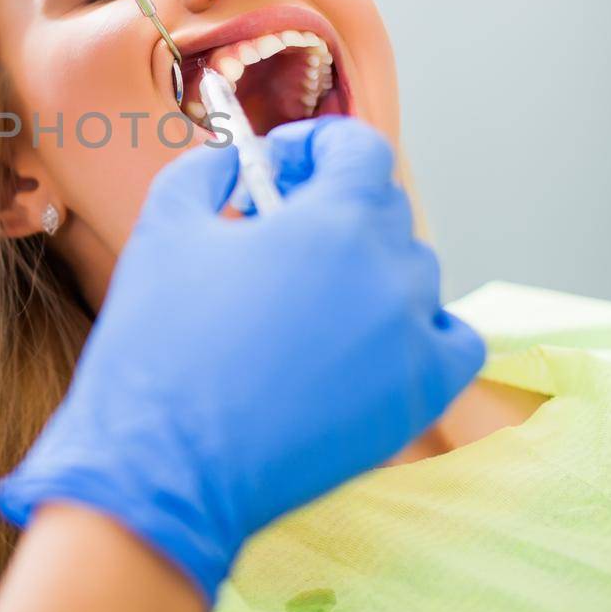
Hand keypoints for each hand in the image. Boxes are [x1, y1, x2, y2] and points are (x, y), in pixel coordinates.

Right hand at [0, 117, 484, 602]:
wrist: (166, 466)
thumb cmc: (159, 345)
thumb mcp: (164, 227)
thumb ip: (205, 169)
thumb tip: (236, 160)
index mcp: (334, 223)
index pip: (360, 148)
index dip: (315, 145)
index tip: (277, 167)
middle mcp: (390, 275)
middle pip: (385, 209)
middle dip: (331, 204)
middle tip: (273, 231)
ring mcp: (412, 341)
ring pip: (412, 273)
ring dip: (365, 265)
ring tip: (304, 295)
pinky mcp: (418, 399)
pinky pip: (451, 340)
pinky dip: (418, 327)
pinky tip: (365, 336)